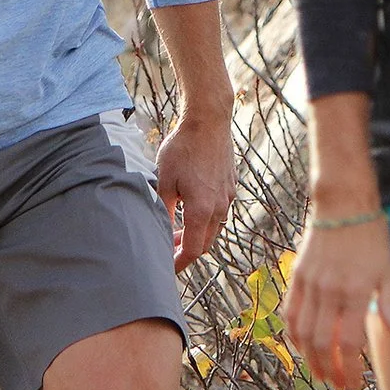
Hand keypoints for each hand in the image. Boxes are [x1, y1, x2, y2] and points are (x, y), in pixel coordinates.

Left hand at [153, 109, 234, 269]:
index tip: (166, 268)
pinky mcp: (230, 186)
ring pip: (213, 228)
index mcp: (202, 210)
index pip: (193, 251)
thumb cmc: (182, 148)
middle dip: (186, 251)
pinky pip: (219, 212)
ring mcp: (228, 197)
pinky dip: (204, 219)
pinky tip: (190, 207)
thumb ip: (163, 210)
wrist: (209, 120)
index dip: (179, 263)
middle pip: (205, 243)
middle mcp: (219, 208)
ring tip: (176, 230)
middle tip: (167, 249)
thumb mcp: (164, 180)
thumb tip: (159, 231)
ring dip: (196, 234)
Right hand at [281, 214, 389, 389]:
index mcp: (354, 291)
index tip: (353, 384)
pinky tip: (302, 346)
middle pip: (323, 343)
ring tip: (318, 373)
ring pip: (303, 332)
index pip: (349, 343)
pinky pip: (291, 313)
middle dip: (328, 370)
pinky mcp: (298, 276)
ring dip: (309, 358)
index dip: (349, 369)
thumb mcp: (389, 267)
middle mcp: (329, 291)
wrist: (343, 203)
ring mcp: (310, 284)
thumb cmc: (371, 235)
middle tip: (336, 386)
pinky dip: (294, 335)